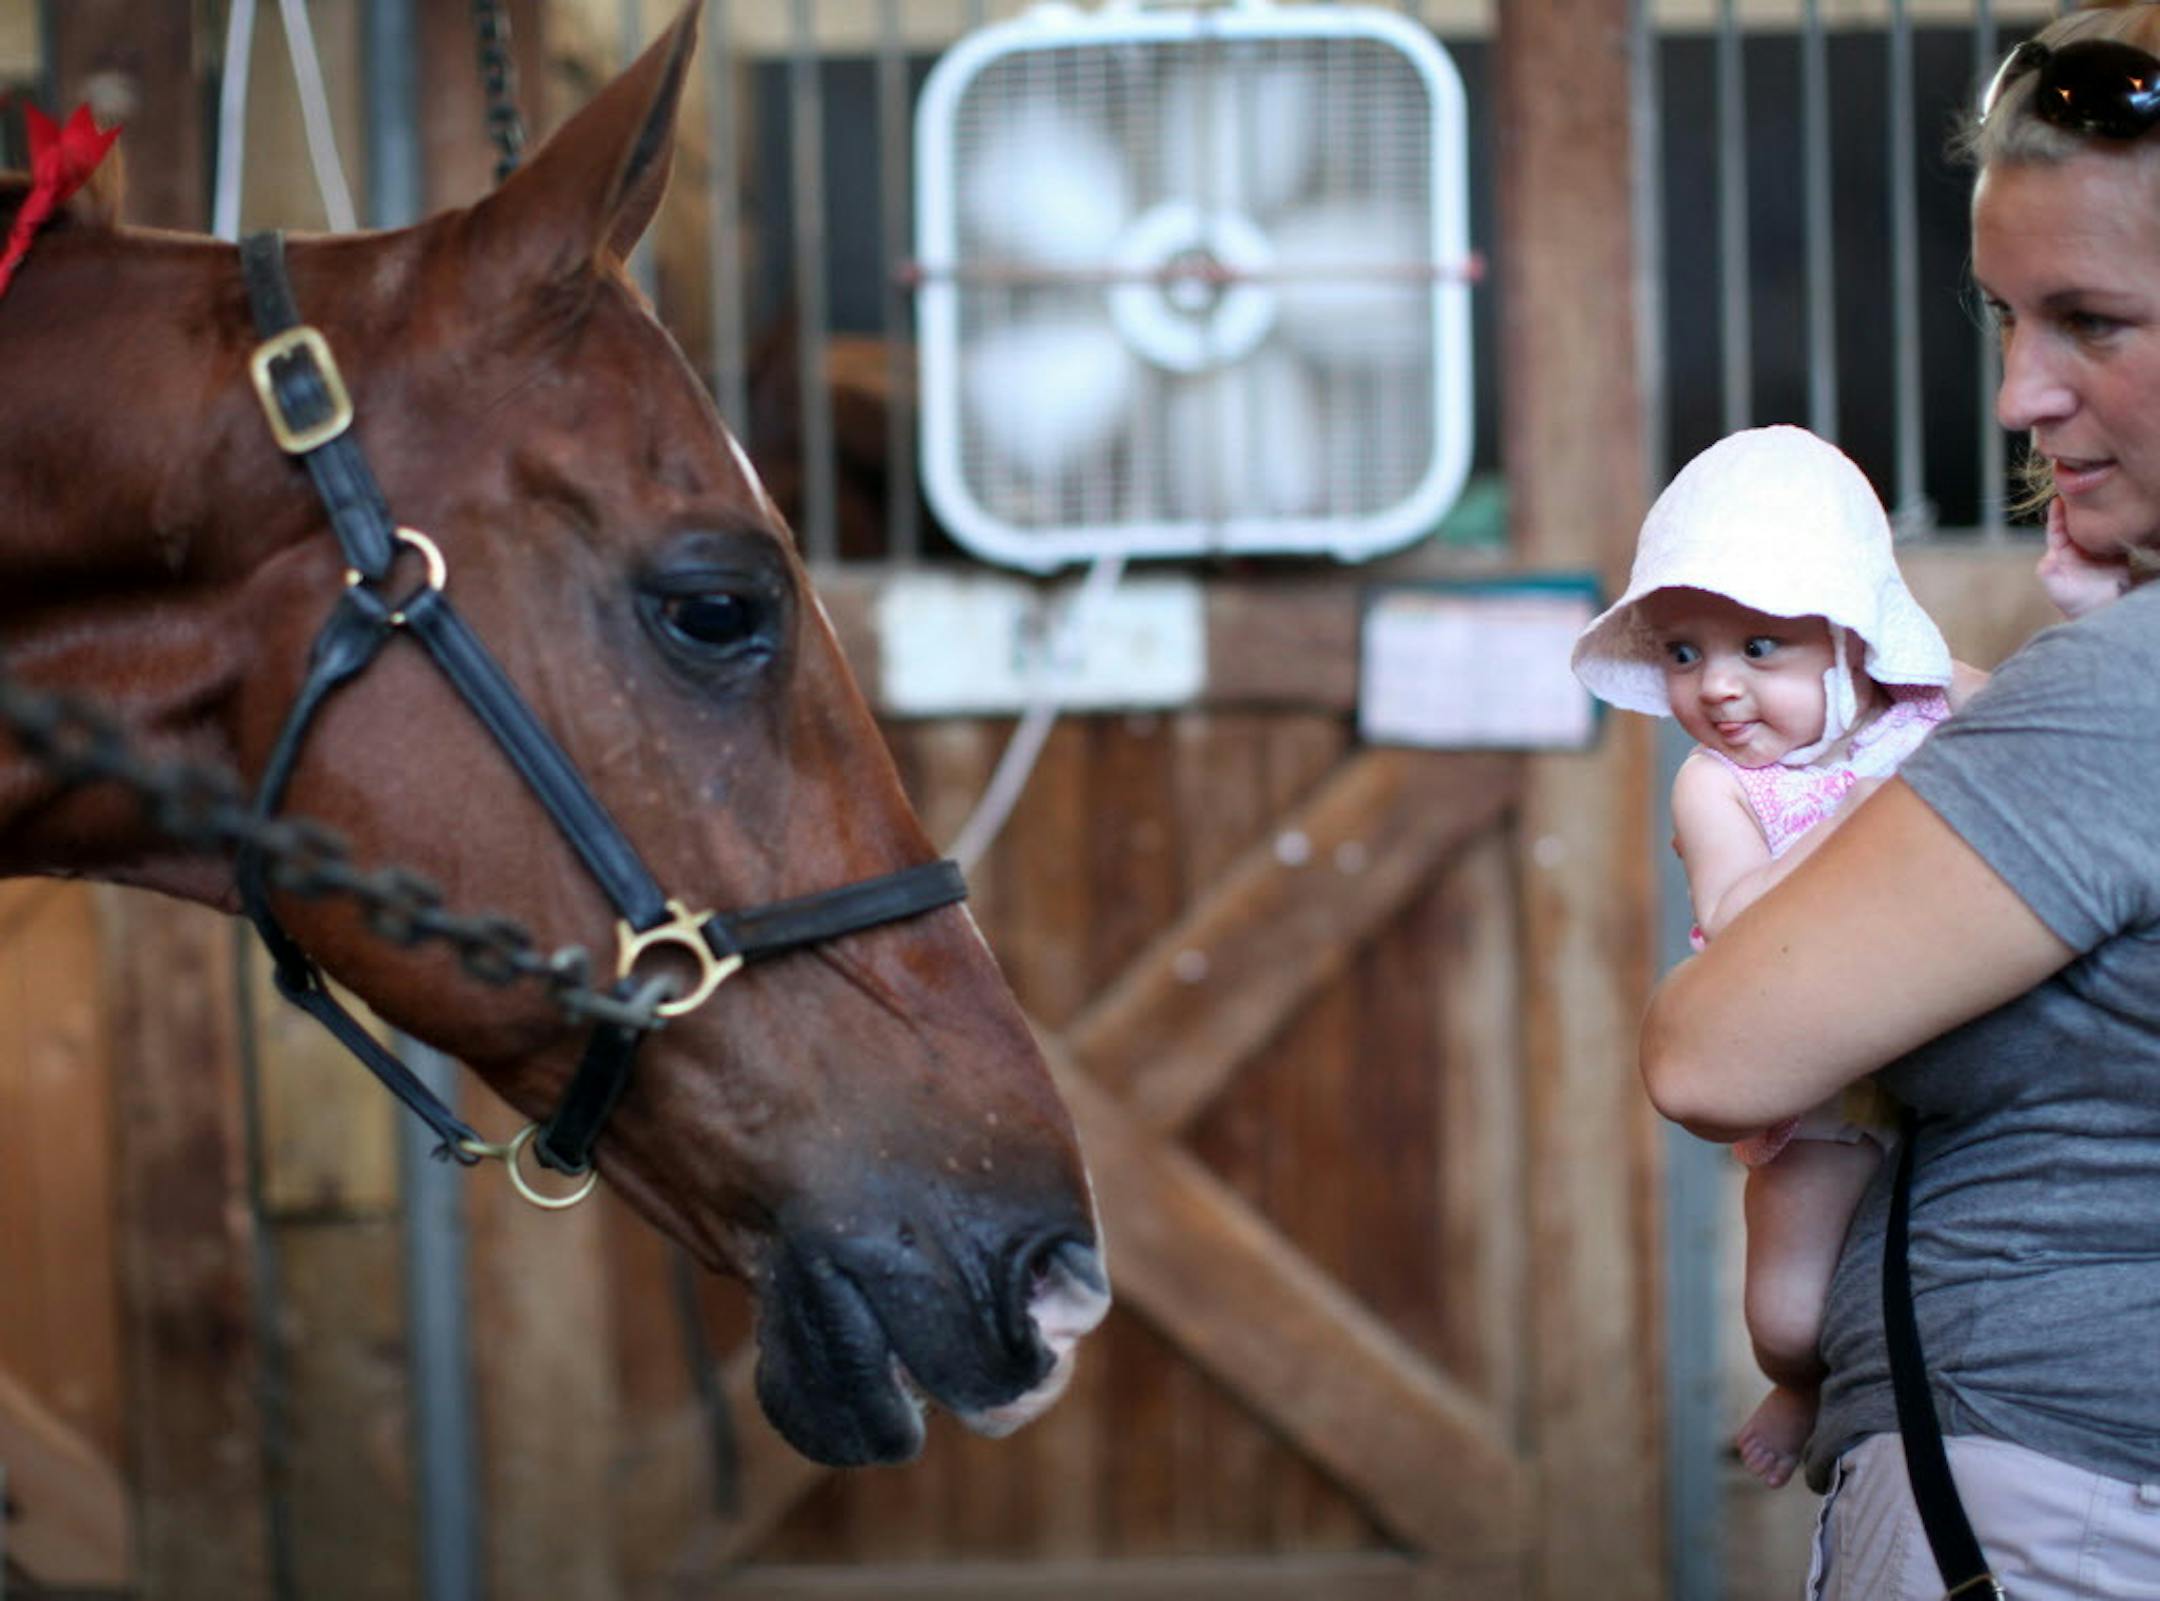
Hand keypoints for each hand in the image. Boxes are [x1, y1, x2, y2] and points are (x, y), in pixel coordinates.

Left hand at [2037, 498, 2130, 619]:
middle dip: (2077, 506)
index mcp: (2061, 552)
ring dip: (2096, 511)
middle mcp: (2079, 547)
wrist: (2101, 612)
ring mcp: (2098, 548)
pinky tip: (2116, 510)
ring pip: (2096, 524)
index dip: (2056, 514)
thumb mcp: (2054, 586)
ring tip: (2097, 493)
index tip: (2058, 499)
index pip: (2057, 528)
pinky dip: (2115, 522)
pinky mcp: (2117, 551)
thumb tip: (2048, 558)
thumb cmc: (2074, 602)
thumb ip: (2047, 570)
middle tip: (2078, 487)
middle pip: (2077, 521)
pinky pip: (2115, 532)